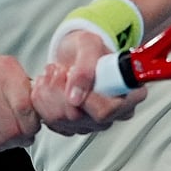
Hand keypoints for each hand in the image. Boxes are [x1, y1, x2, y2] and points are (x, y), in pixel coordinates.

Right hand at [0, 44, 40, 150]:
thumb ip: (24, 89)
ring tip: (9, 136)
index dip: (32, 124)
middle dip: (21, 137)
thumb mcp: (6, 68)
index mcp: (5, 70)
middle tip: (23, 136)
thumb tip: (41, 115)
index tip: (33, 126)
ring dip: (7, 143)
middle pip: (11, 128)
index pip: (25, 108)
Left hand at [31, 30, 147, 135]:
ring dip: (48, 91)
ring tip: (54, 74)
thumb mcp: (89, 44)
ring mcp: (92, 123)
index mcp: (128, 95)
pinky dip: (42, 99)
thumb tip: (75, 96)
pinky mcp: (72, 126)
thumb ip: (85, 67)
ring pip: (60, 119)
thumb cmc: (88, 47)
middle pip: (78, 117)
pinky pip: (49, 120)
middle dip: (59, 88)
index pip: (105, 110)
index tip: (70, 73)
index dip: (84, 95)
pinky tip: (49, 86)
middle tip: (60, 69)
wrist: (74, 53)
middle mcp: (113, 114)